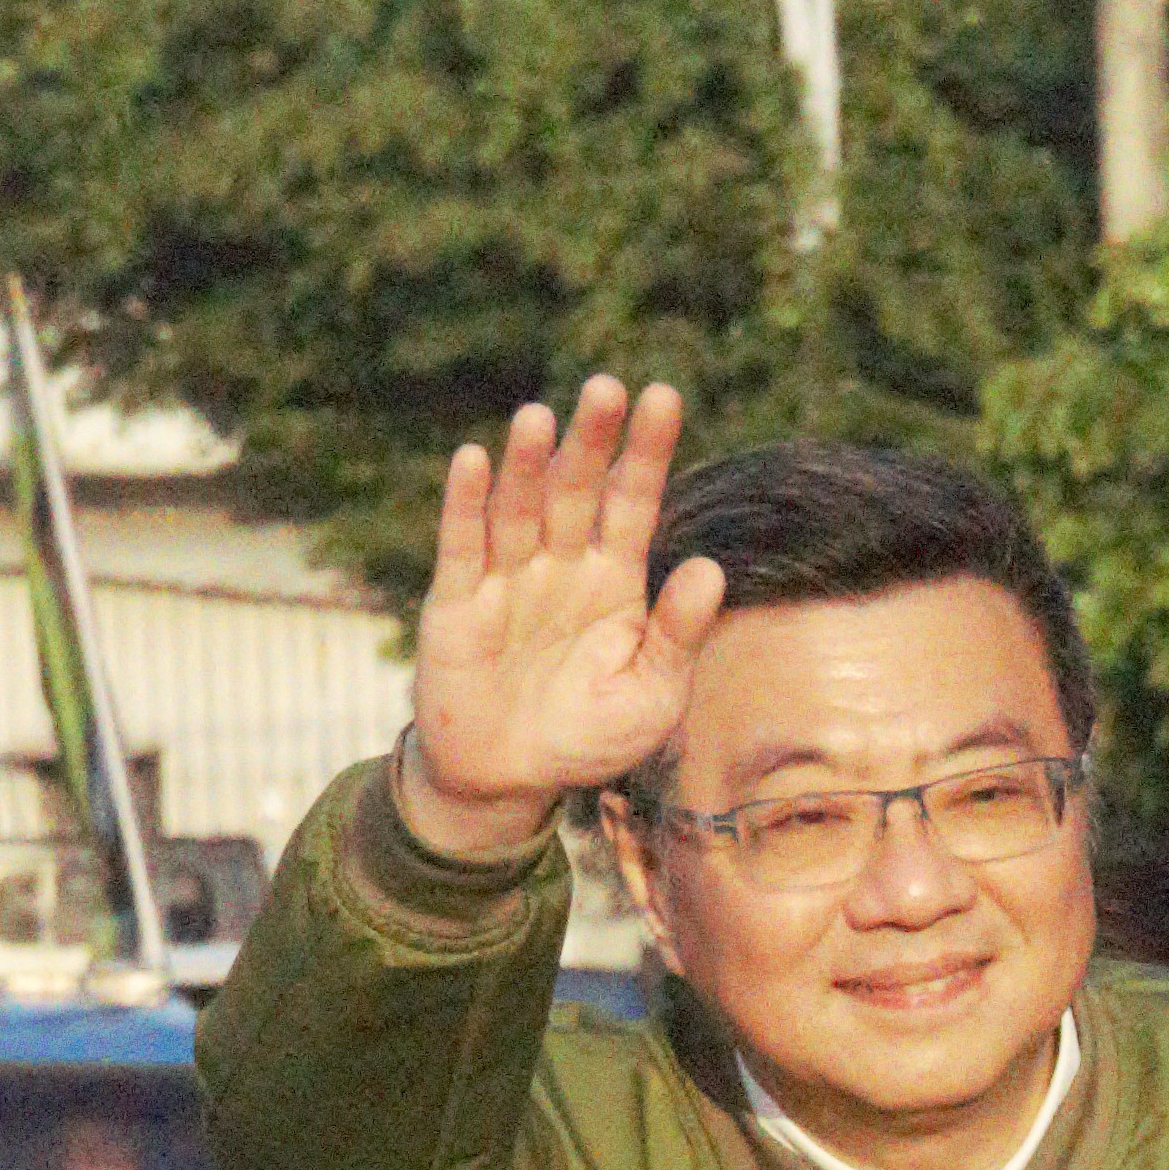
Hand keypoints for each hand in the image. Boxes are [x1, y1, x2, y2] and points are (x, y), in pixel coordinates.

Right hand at [404, 376, 725, 860]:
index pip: (633, 502)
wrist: (510, 781)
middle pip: (577, 490)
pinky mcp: (457, 604)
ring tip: (541, 416)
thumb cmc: (589, 735)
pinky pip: (462, 547)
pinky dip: (466, 505)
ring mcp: (507, 579)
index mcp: (615, 579)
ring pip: (519, 508)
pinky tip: (473, 460)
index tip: (664, 396)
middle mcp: (561, 565)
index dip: (646, 452)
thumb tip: (711, 570)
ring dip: (528, 464)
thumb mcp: (652, 694)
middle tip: (607, 388)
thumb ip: (678, 634)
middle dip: (592, 441)